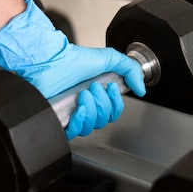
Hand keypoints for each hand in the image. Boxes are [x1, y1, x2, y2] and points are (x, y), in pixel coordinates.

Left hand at [0, 0, 145, 138]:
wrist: (51, 62)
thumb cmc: (73, 59)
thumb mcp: (109, 58)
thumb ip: (130, 70)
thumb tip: (141, 89)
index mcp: (99, 94)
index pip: (115, 112)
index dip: (116, 104)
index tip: (111, 88)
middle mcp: (87, 105)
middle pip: (105, 120)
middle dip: (102, 103)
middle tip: (92, 87)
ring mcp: (73, 114)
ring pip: (92, 127)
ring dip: (90, 110)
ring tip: (82, 94)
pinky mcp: (60, 121)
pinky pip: (75, 133)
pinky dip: (79, 122)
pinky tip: (77, 109)